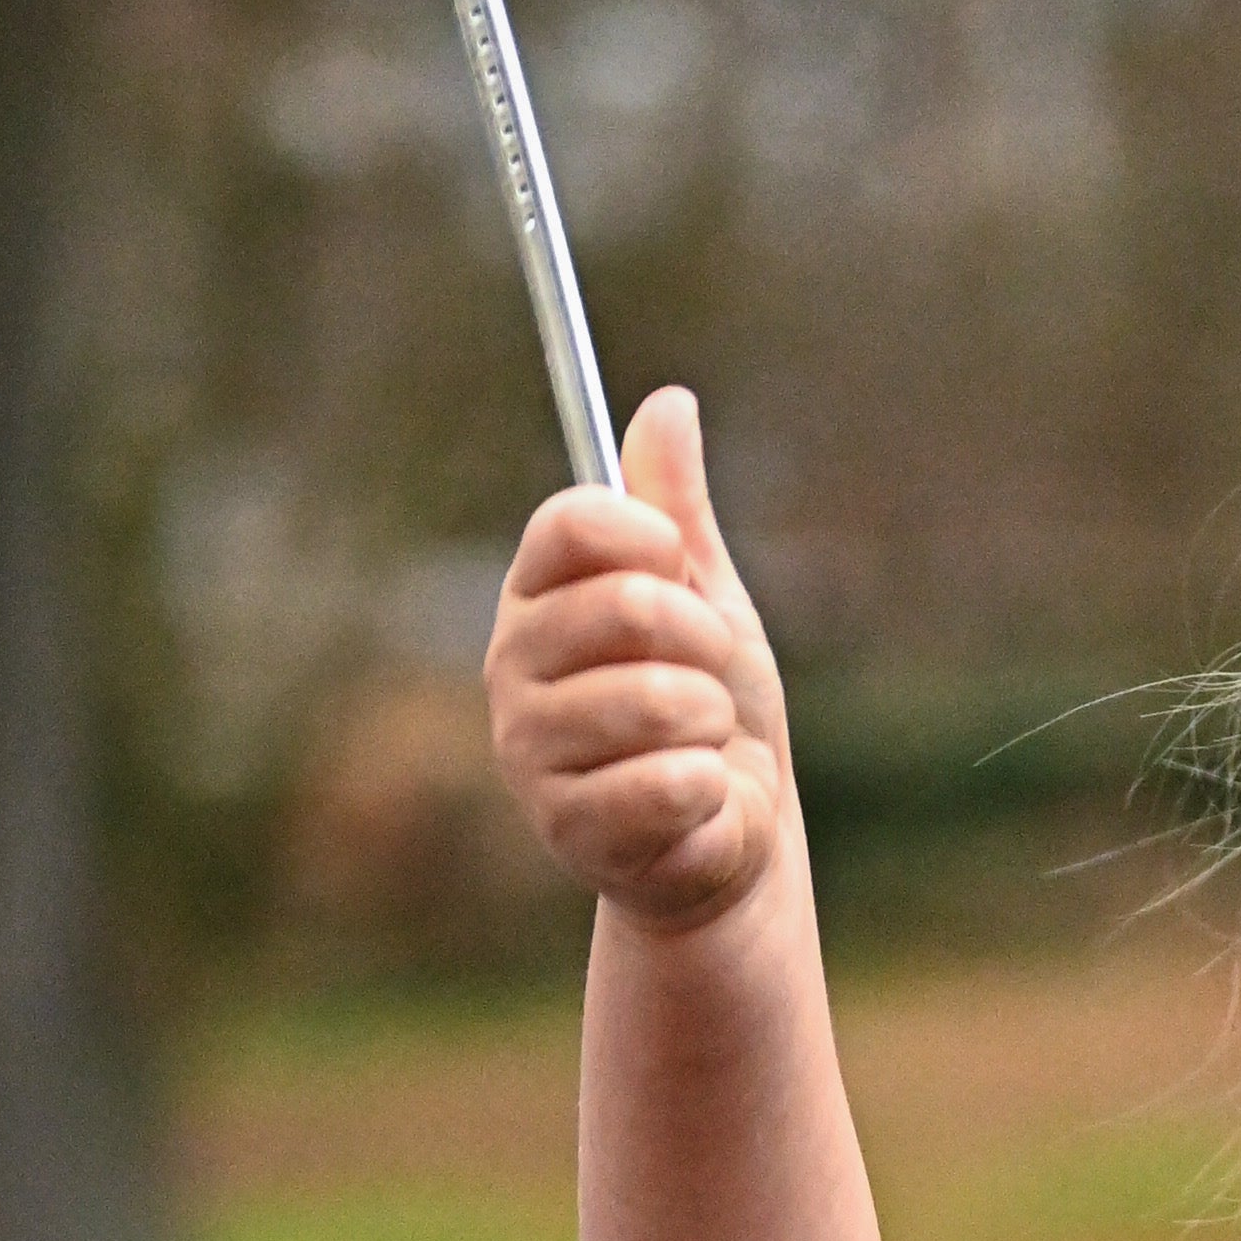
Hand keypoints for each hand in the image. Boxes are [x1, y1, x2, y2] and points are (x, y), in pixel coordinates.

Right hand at [485, 387, 788, 929]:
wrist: (730, 838)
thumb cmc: (713, 716)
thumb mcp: (706, 600)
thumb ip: (678, 512)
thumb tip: (670, 401)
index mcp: (537, 594)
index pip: (572, 521)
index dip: (651, 539)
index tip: (682, 570)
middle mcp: (511, 664)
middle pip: (627, 604)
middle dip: (704, 644)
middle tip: (707, 682)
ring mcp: (528, 748)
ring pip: (656, 699)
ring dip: (711, 722)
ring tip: (701, 745)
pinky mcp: (563, 825)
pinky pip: (670, 781)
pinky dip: (710, 790)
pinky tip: (694, 802)